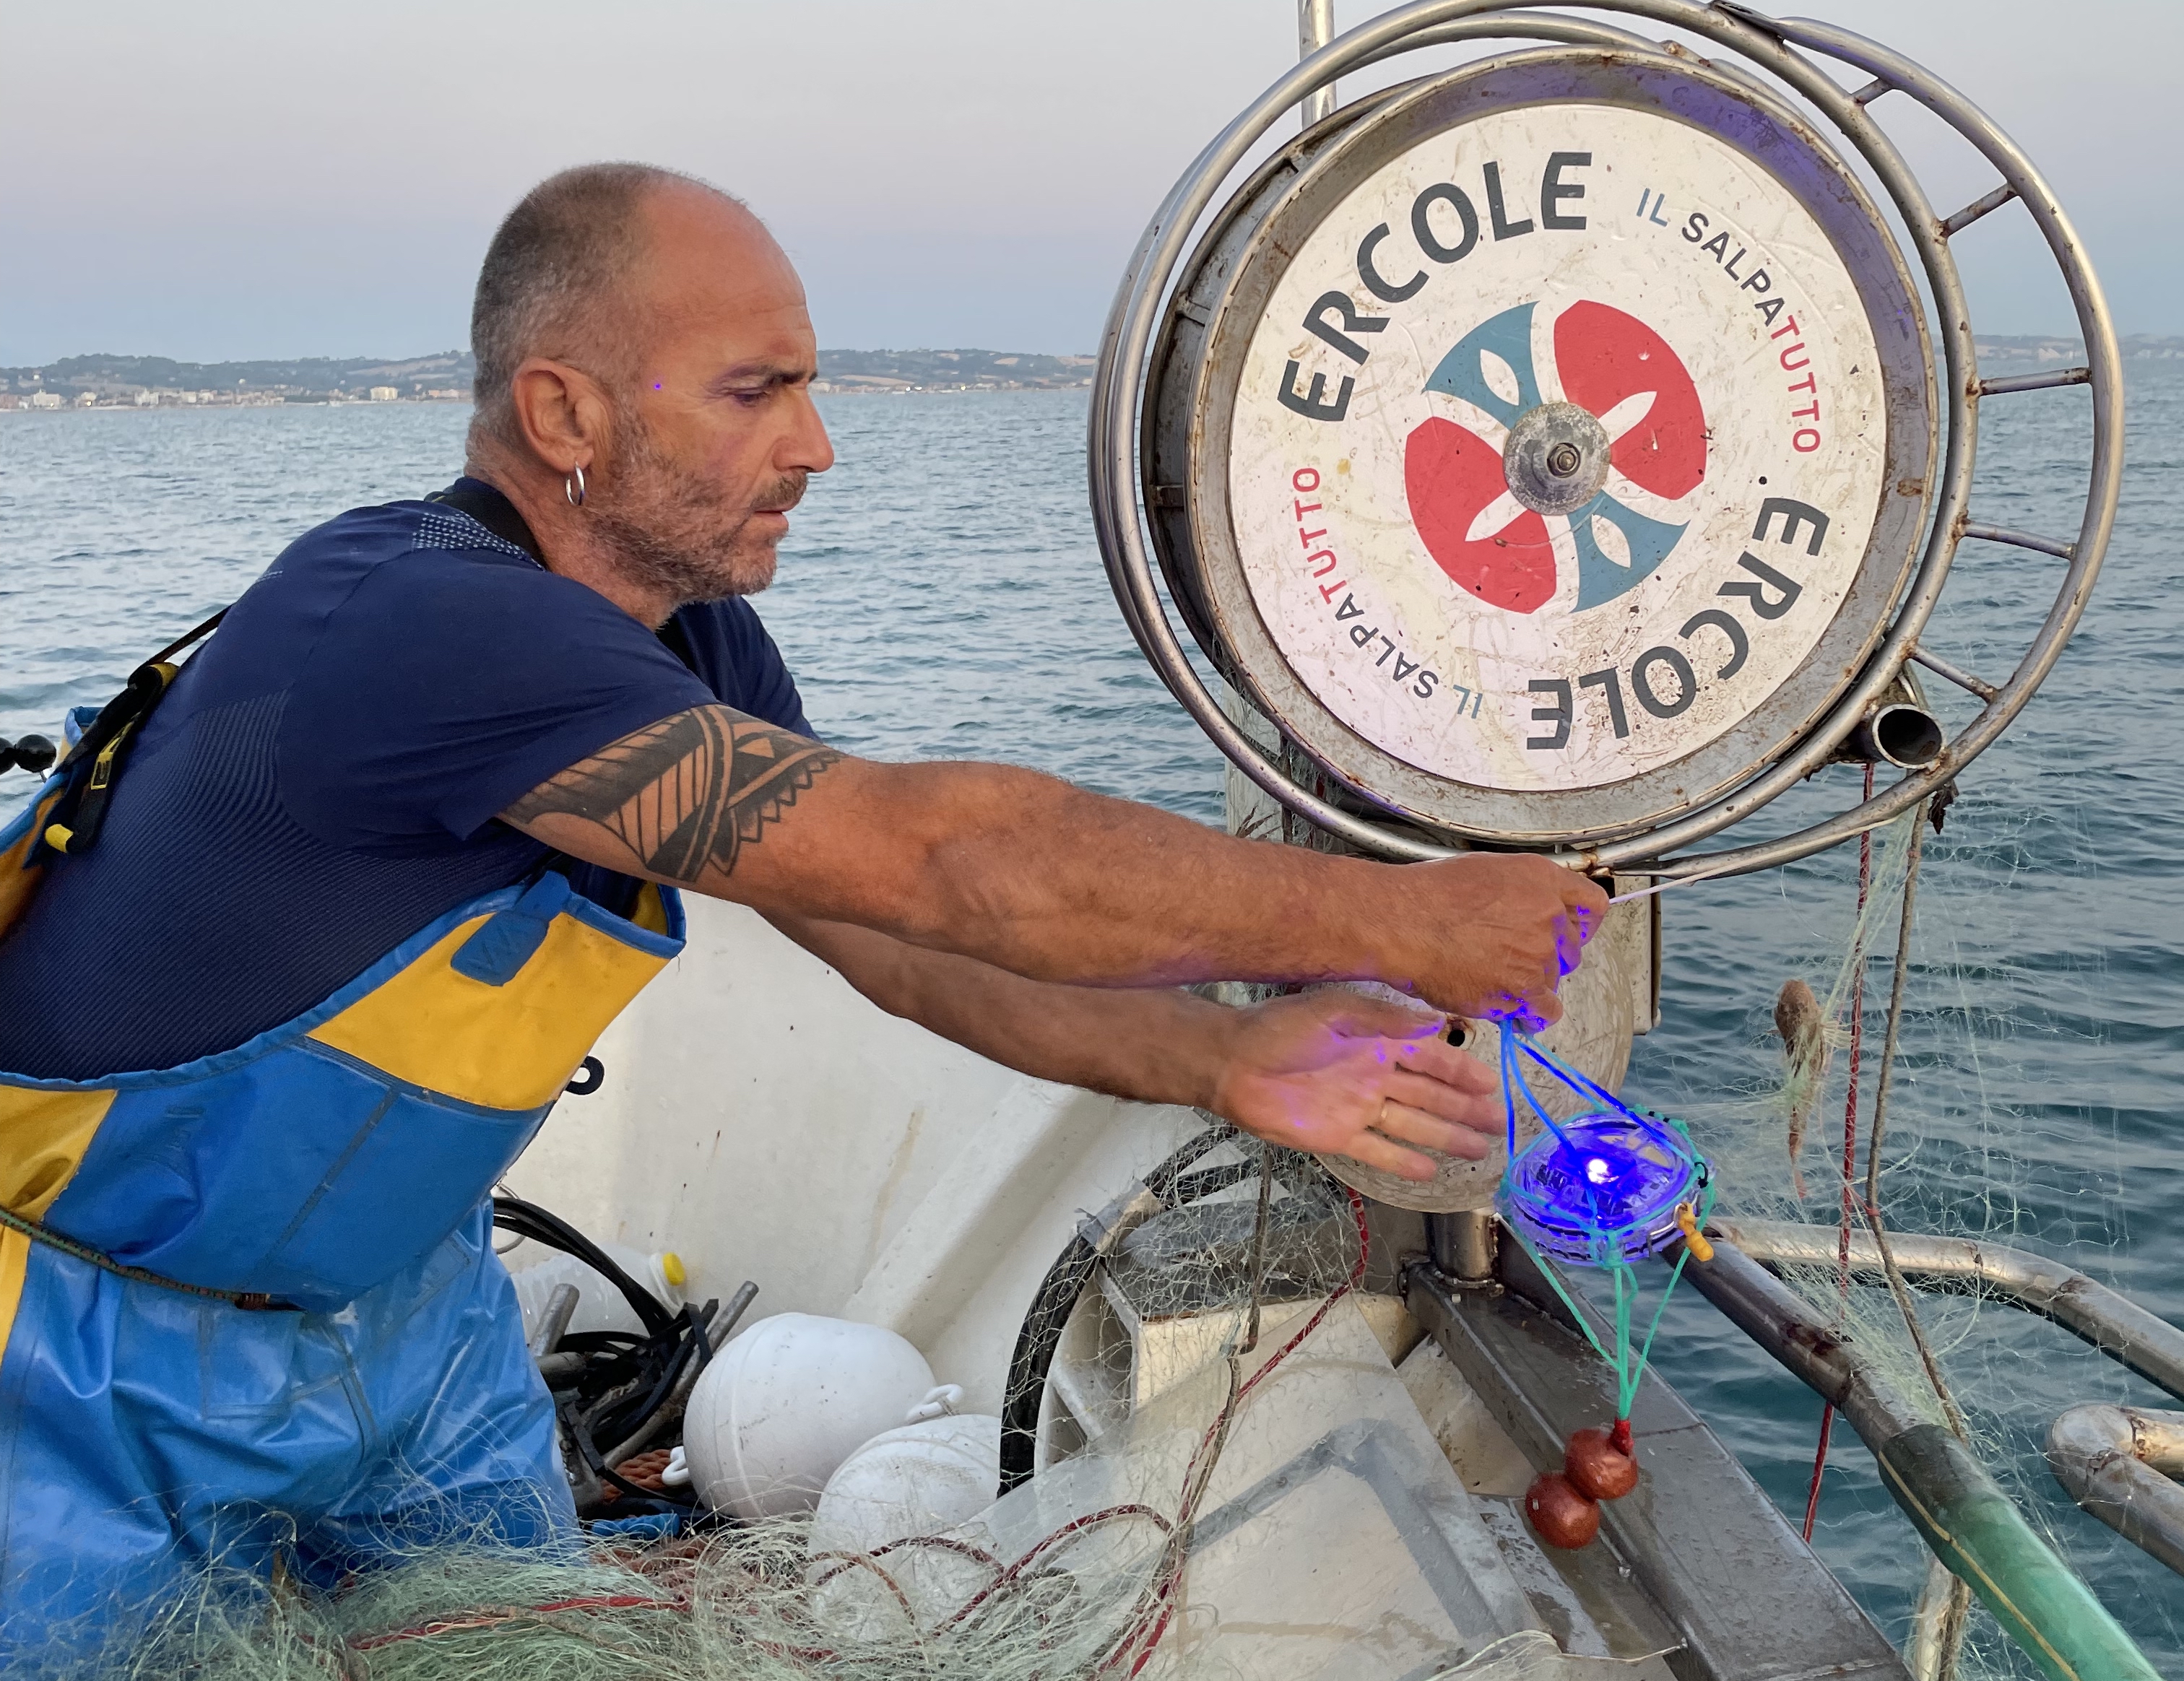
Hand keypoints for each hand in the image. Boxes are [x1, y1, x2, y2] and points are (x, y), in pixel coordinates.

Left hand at [1208, 992, 1498, 1180]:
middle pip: (1431, 1096)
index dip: (1462, 1073)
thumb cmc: (1282, 1029)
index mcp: (1378, 1042)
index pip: (1432, 1058)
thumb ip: (1387, 1019)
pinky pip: (1379, 1151)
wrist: (1233, 1064)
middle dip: (1466, 1109)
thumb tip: (1438, 1022)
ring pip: (1413, 1126)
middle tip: (1501, 1124)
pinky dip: (1404, 1162)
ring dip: (1446, 1137)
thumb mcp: (1337, 1011)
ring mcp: (1359, 1108)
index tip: (1492, 1086)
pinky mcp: (1338, 1136)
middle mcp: (1375, 1076)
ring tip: (1480, 1150)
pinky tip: (1430, 1172)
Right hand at [1388, 854, 1607, 1028]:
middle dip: (1547, 958)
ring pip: (1553, 980)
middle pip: (1572, 949)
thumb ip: (1519, 894)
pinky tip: (1511, 1010)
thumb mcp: (1485, 873)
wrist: (1403, 922)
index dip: (1578, 925)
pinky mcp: (1525, 986)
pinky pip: (1545, 1010)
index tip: (1565, 936)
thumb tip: (1525, 914)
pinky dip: (1531, 1015)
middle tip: (1512, 960)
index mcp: (1541, 879)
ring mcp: (1539, 951)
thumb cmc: (1427, 896)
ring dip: (1530, 986)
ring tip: (1492, 981)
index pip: (1592, 905)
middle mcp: (1549, 912)